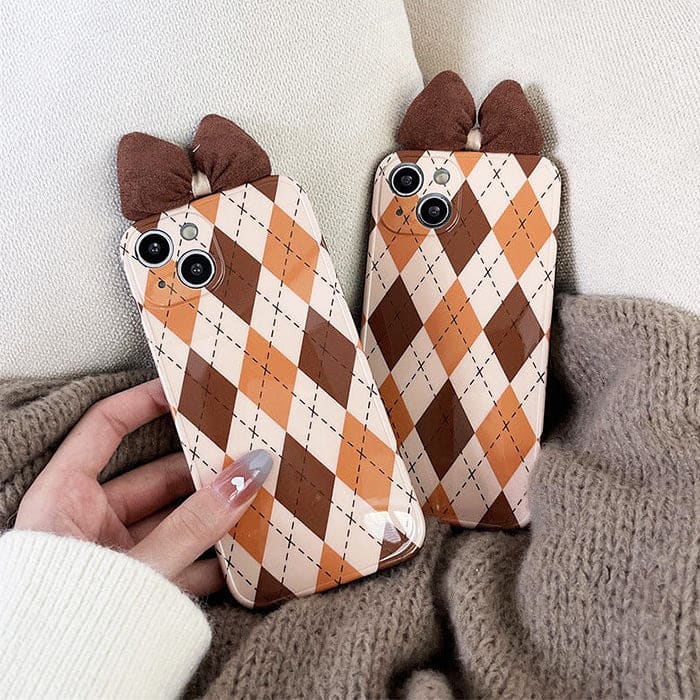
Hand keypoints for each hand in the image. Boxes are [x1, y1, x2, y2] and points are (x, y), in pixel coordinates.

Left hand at [15, 379, 271, 595]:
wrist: (50, 694)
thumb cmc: (67, 619)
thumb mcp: (138, 564)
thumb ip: (197, 521)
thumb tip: (248, 475)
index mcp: (65, 497)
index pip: (107, 426)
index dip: (147, 401)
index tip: (190, 388)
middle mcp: (88, 520)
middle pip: (156, 474)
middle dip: (203, 466)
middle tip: (245, 450)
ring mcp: (116, 553)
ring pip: (176, 518)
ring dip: (217, 513)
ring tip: (259, 496)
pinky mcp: (138, 584)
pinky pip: (184, 558)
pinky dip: (216, 556)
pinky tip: (250, 551)